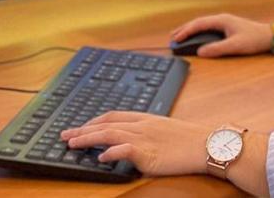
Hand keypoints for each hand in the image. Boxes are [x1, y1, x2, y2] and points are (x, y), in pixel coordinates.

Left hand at [60, 111, 211, 176]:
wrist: (207, 144)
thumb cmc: (190, 141)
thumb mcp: (166, 131)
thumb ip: (147, 134)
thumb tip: (131, 144)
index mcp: (146, 118)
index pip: (113, 115)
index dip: (94, 121)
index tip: (81, 126)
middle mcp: (142, 125)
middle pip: (106, 123)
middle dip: (83, 129)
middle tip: (65, 135)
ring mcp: (145, 137)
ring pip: (110, 133)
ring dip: (88, 138)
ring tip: (73, 143)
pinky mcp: (149, 152)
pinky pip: (125, 150)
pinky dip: (111, 152)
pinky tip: (101, 157)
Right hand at [170, 13, 271, 56]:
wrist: (270, 36)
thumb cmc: (255, 39)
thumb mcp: (235, 46)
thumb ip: (217, 49)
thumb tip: (201, 52)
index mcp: (222, 20)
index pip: (199, 24)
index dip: (186, 31)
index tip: (176, 38)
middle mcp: (222, 19)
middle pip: (198, 22)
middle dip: (185, 29)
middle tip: (173, 37)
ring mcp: (225, 23)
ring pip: (203, 25)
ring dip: (191, 30)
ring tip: (180, 37)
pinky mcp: (227, 28)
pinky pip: (208, 28)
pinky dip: (199, 32)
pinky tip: (196, 38)